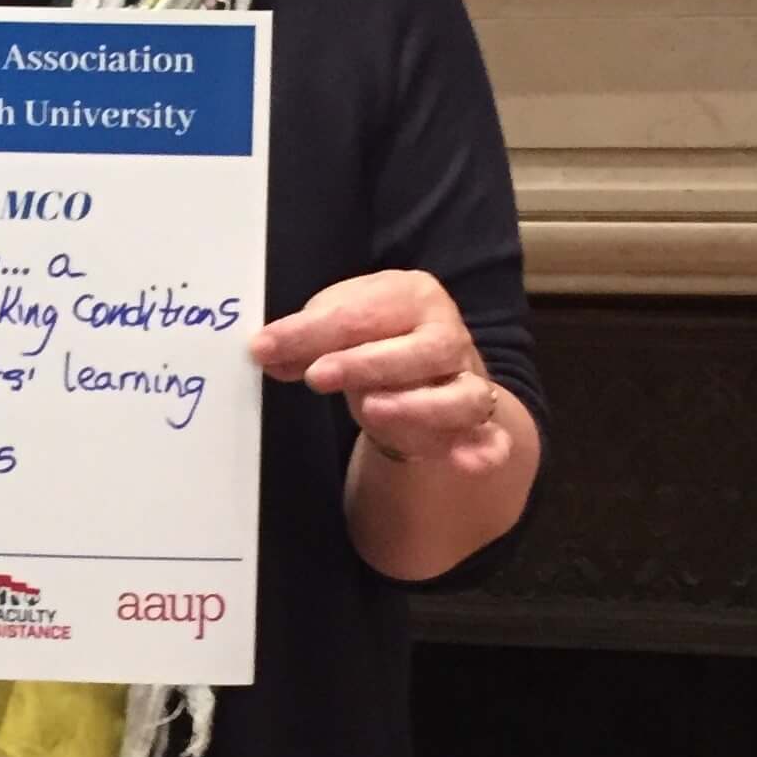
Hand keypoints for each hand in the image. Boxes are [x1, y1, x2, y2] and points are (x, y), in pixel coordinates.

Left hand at [252, 269, 510, 475]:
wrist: (425, 367)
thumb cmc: (374, 338)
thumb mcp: (338, 328)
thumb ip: (305, 341)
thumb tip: (265, 351)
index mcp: (412, 295)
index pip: (364, 311)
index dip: (311, 331)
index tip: (264, 348)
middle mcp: (447, 335)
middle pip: (423, 350)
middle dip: (367, 363)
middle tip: (317, 375)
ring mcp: (468, 381)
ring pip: (461, 395)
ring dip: (419, 405)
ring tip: (373, 409)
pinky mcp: (476, 425)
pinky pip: (492, 439)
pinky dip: (484, 451)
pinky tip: (467, 461)